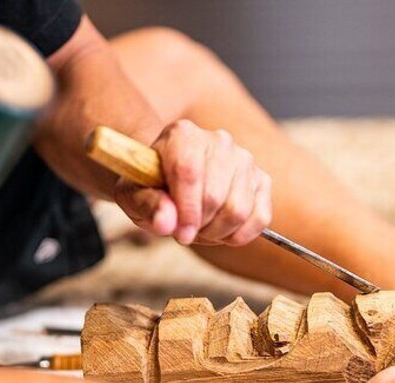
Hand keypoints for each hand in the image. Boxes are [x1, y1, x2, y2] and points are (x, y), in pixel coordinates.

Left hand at [113, 120, 272, 245]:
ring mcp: (244, 159)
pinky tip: (221, 233)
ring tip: (200, 229)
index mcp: (182, 135)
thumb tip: (167, 223)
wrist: (169, 178)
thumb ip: (147, 206)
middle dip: (199, 226)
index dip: (187, 211)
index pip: (190, 173)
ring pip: (239, 210)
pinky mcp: (261, 179)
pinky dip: (240, 235)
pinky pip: (260, 217)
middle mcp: (218, 140)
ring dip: (217, 232)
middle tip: (184, 231)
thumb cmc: (149, 186)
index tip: (180, 234)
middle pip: (215, 196)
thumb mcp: (133, 196)